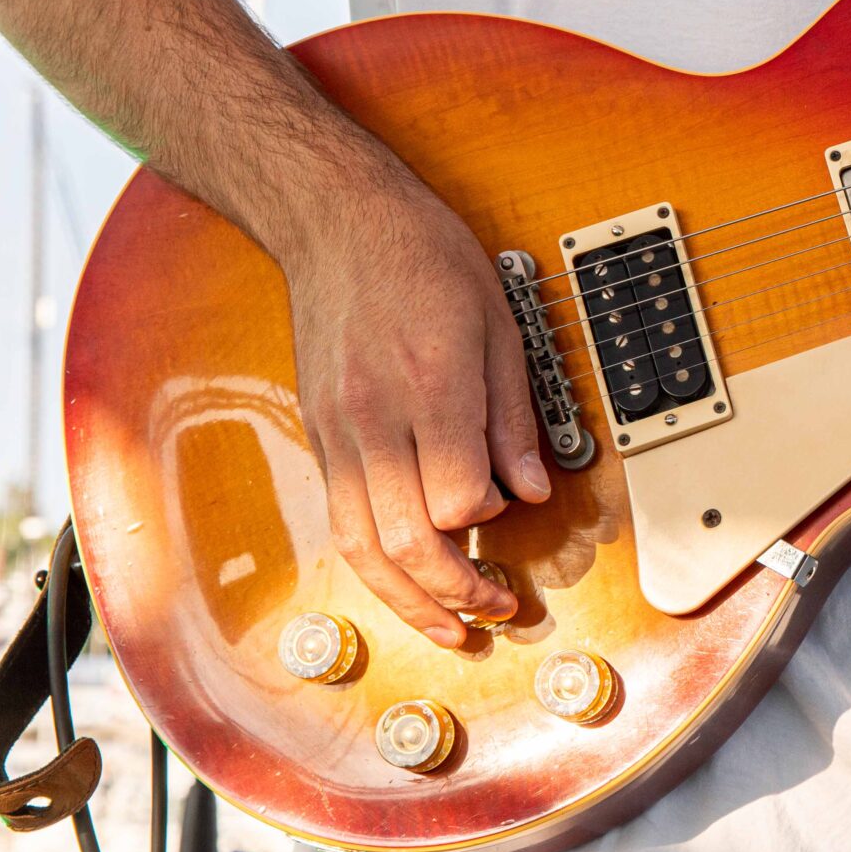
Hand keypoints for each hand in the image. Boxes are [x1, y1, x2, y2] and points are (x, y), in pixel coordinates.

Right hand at [278, 171, 549, 646]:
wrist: (341, 223)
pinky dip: (375, 565)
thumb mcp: (501, 325)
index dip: (490, 521)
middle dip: (456, 593)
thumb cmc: (429, 261)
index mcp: (431, 388)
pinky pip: (342, 520)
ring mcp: (338, 431)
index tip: (512, 511)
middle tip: (499, 612)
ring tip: (452, 628)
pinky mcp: (320, 435)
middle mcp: (375, 419)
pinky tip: (405, 583)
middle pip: (405, 542)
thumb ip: (514, 418)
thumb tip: (530, 493)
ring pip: (362, 547)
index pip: (457, 498)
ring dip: (409, 601)